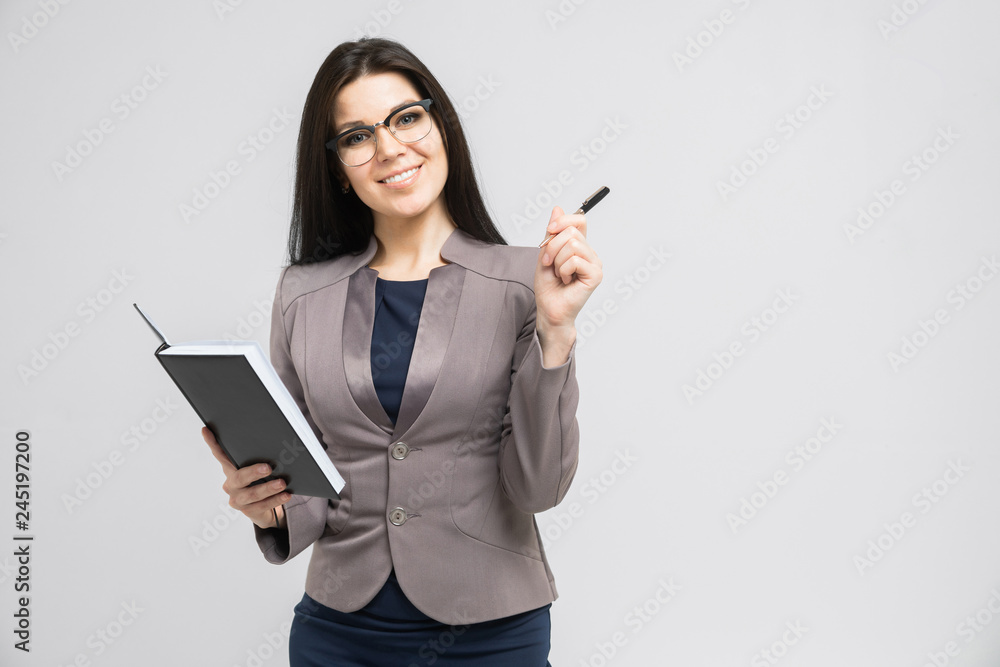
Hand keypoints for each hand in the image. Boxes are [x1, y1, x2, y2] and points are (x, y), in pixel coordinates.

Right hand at [202, 427, 288, 529]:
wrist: (266, 508)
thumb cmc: (262, 481)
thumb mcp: (260, 468)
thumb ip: (261, 457)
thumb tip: (275, 441)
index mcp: (231, 469)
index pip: (220, 455)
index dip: (212, 443)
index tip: (206, 429)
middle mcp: (231, 484)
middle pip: (239, 478)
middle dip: (253, 472)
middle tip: (268, 467)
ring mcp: (238, 499)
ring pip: (252, 494)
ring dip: (268, 488)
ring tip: (282, 483)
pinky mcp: (248, 511)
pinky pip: (262, 506)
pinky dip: (276, 499)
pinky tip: (286, 494)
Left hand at [535, 205, 602, 334]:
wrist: (549, 309)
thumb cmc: (548, 286)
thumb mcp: (545, 254)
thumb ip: (552, 233)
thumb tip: (558, 209)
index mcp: (580, 246)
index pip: (579, 220)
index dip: (564, 220)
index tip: (550, 230)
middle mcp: (590, 253)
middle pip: (572, 232)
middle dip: (552, 247)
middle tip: (549, 264)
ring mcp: (595, 264)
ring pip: (573, 245)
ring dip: (558, 261)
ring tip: (559, 274)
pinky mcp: (596, 275)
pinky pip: (575, 260)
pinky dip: (564, 270)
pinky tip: (566, 281)